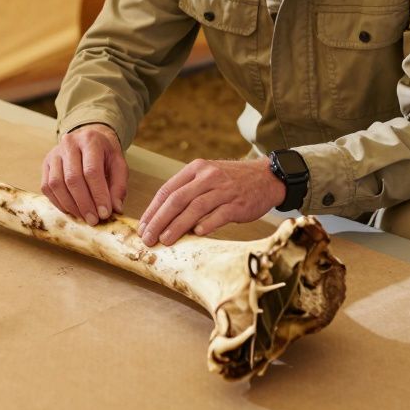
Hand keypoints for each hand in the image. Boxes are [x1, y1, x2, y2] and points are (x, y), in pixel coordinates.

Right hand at [41, 124, 128, 224]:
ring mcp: (55, 153)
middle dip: (84, 204)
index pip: (91, 171)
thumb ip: (119, 186)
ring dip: (70, 205)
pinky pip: (47, 187)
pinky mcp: (46, 164)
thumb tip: (115, 208)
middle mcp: (69, 144)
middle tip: (93, 220)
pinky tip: (71, 210)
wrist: (89, 139)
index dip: (98, 195)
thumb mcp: (119, 165)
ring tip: (83, 217)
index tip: (104, 213)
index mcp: (90, 140)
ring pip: (57, 184)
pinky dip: (58, 202)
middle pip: (72, 178)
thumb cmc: (105, 154)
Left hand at [138, 158, 283, 245]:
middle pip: (177, 199)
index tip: (143, 226)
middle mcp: (208, 177)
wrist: (266, 178)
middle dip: (159, 220)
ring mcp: (223, 190)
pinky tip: (195, 235)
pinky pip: (218, 216)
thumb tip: (162, 218)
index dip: (153, 210)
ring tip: (165, 240)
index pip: (168, 190)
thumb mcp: (208, 177)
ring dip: (177, 226)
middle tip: (148, 238)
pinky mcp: (238, 203)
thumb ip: (188, 192)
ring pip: (194, 208)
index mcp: (196, 169)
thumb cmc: (231, 181)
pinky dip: (205, 226)